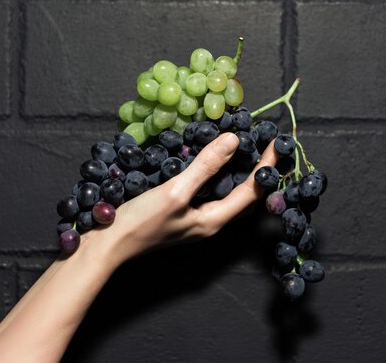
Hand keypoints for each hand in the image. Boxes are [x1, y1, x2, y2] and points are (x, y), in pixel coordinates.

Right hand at [88, 132, 278, 263]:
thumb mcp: (175, 191)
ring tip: (247, 148)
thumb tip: (233, 140)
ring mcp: (196, 219)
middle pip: (246, 195)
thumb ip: (205, 166)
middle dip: (260, 170)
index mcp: (215, 220)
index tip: (278, 142)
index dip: (267, 166)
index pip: (252, 190)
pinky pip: (210, 191)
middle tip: (267, 144)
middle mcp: (211, 222)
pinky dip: (218, 173)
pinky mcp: (182, 213)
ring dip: (240, 170)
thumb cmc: (141, 222)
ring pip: (228, 193)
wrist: (107, 244)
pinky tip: (212, 160)